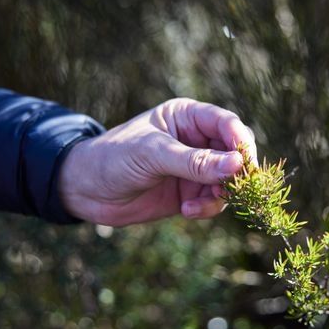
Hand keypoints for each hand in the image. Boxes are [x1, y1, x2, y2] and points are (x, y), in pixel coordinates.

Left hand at [58, 98, 257, 225]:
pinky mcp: (190, 193)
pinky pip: (213, 201)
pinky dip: (207, 208)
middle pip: (235, 153)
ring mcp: (194, 168)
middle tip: (230, 188)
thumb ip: (195, 162)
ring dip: (220, 194)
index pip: (227, 124)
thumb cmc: (113, 158)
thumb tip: (237, 164)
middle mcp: (196, 140)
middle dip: (235, 172)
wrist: (84, 191)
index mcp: (188, 117)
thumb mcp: (153, 155)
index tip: (244, 163)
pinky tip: (187, 211)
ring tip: (198, 203)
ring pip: (228, 180)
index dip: (240, 142)